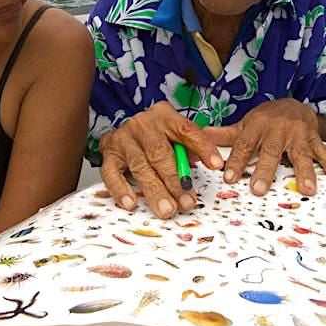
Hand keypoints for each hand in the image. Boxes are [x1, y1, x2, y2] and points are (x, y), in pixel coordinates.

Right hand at [99, 101, 223, 218]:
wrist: (124, 128)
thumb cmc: (156, 135)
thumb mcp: (175, 134)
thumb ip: (190, 148)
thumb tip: (213, 165)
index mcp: (165, 116)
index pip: (187, 130)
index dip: (203, 147)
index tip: (216, 165)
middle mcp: (143, 125)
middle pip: (161, 153)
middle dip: (176, 180)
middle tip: (187, 202)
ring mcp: (124, 138)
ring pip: (140, 166)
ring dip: (155, 190)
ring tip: (167, 209)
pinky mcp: (108, 152)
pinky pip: (111, 173)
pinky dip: (121, 189)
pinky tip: (131, 202)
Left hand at [204, 98, 325, 195]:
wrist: (294, 103)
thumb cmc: (266, 119)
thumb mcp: (246, 124)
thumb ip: (226, 134)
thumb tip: (201, 136)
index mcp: (257, 125)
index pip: (244, 145)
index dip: (237, 161)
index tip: (229, 178)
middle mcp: (278, 129)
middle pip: (271, 151)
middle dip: (265, 171)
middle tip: (259, 190)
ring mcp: (298, 134)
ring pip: (300, 154)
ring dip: (305, 172)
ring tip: (307, 190)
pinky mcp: (314, 139)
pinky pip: (324, 152)